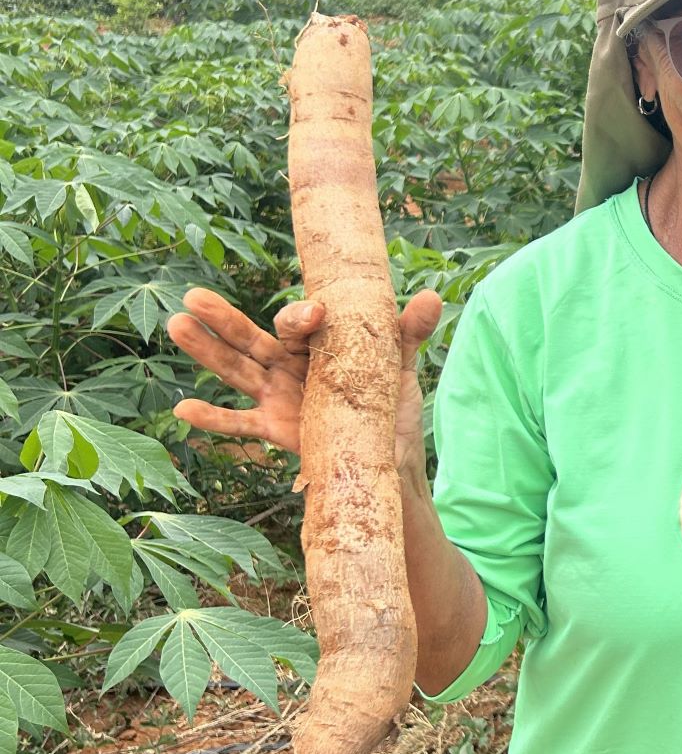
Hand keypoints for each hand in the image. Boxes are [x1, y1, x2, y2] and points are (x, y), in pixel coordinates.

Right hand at [167, 286, 444, 476]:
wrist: (389, 456)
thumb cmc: (391, 404)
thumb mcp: (400, 364)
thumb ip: (409, 331)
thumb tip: (433, 298)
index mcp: (318, 344)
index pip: (300, 324)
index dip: (302, 318)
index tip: (317, 314)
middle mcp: (291, 366)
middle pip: (252, 339)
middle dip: (224, 320)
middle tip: (192, 296)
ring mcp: (278, 396)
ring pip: (237, 371)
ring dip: (207, 353)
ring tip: (177, 327)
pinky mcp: (274, 428)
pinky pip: (239, 422)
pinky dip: (212, 418)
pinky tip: (182, 409)